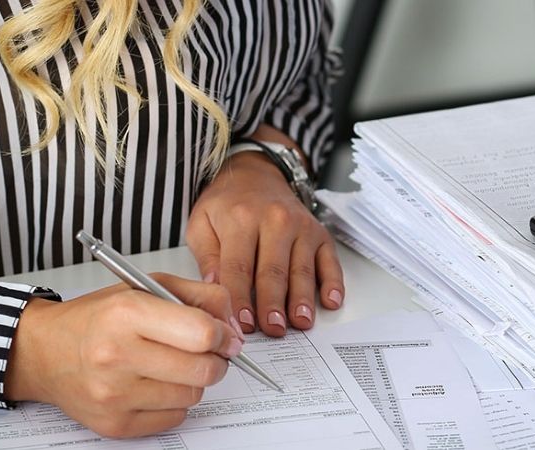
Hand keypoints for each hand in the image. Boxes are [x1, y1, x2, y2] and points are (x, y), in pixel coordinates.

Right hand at [5, 274, 240, 438]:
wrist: (45, 351)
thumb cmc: (97, 318)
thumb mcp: (146, 287)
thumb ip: (199, 297)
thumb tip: (234, 326)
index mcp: (126, 314)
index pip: (202, 333)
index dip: (223, 334)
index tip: (222, 335)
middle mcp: (116, 356)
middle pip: (203, 370)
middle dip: (214, 360)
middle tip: (205, 352)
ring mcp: (114, 395)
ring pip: (192, 396)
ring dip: (191, 381)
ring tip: (168, 365)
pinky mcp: (115, 424)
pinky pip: (174, 418)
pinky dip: (173, 403)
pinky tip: (152, 385)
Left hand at [187, 127, 344, 337]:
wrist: (256, 174)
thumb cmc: (227, 204)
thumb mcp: (202, 223)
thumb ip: (206, 257)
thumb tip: (215, 289)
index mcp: (241, 219)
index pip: (239, 267)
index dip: (240, 298)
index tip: (241, 324)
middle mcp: (275, 221)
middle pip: (273, 271)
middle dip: (272, 304)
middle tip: (272, 330)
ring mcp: (301, 227)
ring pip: (302, 269)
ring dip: (302, 299)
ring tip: (300, 322)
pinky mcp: (320, 234)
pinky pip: (329, 261)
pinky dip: (332, 282)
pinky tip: (331, 301)